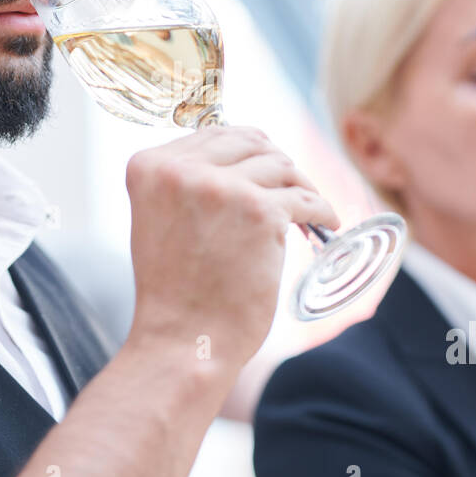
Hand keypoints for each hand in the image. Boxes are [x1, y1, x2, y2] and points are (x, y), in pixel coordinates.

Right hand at [123, 125, 338, 371]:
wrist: (183, 342)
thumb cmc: (175, 292)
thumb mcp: (161, 220)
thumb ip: (187, 184)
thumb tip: (240, 157)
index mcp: (149, 167)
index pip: (213, 134)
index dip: (246, 149)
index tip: (265, 166)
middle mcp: (181, 169)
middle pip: (249, 142)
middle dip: (275, 162)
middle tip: (292, 185)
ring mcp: (221, 188)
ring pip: (280, 165)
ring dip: (300, 184)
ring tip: (309, 209)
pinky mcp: (259, 212)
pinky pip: (304, 197)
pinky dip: (321, 209)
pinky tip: (326, 222)